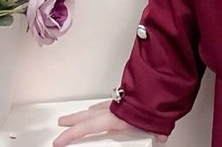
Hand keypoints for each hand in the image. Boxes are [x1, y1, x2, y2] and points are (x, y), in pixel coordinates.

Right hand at [53, 99, 168, 145]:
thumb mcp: (152, 123)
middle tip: (62, 121)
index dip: (72, 134)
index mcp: (116, 117)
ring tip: (84, 112)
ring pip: (100, 104)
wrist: (162, 81)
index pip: (88, 127)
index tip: (59, 140)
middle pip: (89, 114)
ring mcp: (120, 98)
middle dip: (74, 118)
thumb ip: (155, 131)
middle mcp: (115, 107)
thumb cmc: (155, 102)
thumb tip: (162, 137)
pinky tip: (109, 102)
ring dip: (90, 109)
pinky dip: (107, 102)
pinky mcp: (128, 90)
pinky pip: (112, 98)